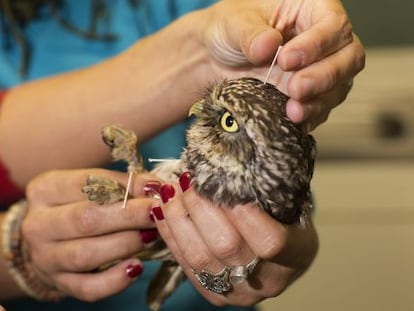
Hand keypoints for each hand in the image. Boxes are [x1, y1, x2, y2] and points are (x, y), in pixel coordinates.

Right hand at [21, 169, 159, 300]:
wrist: (49, 238)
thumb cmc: (78, 204)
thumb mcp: (91, 185)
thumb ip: (122, 184)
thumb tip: (155, 187)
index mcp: (45, 189)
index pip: (85, 184)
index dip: (124, 186)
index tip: (154, 189)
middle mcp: (38, 224)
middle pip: (85, 220)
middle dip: (128, 216)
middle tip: (156, 214)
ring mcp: (45, 258)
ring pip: (85, 255)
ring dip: (125, 245)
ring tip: (151, 236)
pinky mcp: (58, 283)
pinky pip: (87, 288)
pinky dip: (115, 280)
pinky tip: (136, 268)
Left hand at [152, 182, 317, 305]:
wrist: (279, 258)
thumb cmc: (285, 221)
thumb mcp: (291, 203)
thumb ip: (269, 187)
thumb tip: (238, 153)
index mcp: (297, 255)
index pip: (271, 241)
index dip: (244, 214)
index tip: (223, 182)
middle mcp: (269, 281)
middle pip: (227, 247)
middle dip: (200, 207)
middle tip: (187, 179)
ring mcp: (238, 292)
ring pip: (198, 257)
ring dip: (178, 218)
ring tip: (169, 190)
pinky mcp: (213, 294)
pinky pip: (185, 264)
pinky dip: (170, 233)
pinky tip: (163, 210)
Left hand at [200, 0, 364, 130]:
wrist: (214, 60)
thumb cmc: (229, 30)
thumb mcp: (233, 23)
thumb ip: (250, 33)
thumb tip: (269, 45)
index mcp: (310, 10)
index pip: (333, 25)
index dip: (316, 44)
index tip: (287, 60)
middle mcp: (321, 41)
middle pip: (348, 58)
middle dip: (324, 76)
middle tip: (295, 88)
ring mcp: (317, 71)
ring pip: (339, 87)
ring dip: (318, 102)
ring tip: (293, 111)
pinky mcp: (308, 96)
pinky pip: (321, 109)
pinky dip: (309, 117)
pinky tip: (293, 122)